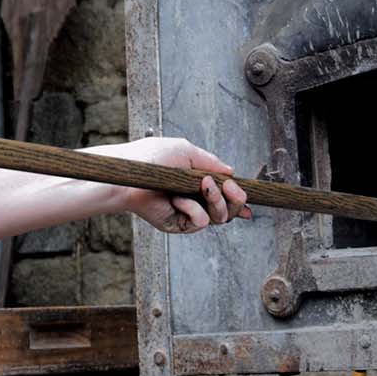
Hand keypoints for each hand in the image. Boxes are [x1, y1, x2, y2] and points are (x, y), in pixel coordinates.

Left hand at [84, 137, 250, 233]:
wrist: (129, 172)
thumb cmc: (150, 158)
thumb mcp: (185, 151)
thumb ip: (210, 161)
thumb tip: (230, 171)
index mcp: (198, 182)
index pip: (225, 194)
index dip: (239, 197)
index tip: (246, 194)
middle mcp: (195, 199)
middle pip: (229, 209)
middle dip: (236, 198)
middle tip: (230, 187)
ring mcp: (187, 213)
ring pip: (220, 217)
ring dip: (217, 200)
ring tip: (204, 186)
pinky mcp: (177, 224)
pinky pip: (200, 222)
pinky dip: (193, 209)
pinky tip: (177, 200)